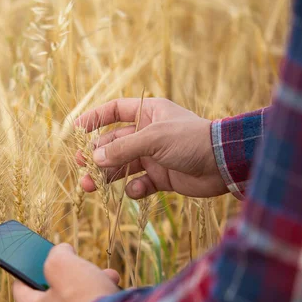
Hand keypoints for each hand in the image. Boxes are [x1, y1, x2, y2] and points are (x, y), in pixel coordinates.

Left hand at [12, 243, 119, 301]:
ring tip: (109, 279)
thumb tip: (62, 252)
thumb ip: (57, 254)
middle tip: (84, 267)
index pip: (21, 287)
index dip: (30, 269)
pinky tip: (118, 301)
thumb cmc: (85, 299)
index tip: (43, 259)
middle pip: (54, 298)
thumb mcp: (64, 264)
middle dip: (71, 279)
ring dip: (92, 293)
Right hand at [74, 98, 227, 198]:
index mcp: (148, 114)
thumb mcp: (153, 139)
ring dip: (106, 175)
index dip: (94, 118)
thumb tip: (95, 159)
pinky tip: (134, 190)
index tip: (76, 130)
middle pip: (113, 143)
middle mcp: (148, 134)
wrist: (225, 164)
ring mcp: (154, 156)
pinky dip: (134, 189)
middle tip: (81, 168)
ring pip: (122, 166)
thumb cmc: (190, 140)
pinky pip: (140, 183)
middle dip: (96, 156)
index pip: (114, 111)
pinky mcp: (162, 177)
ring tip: (90, 186)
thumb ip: (122, 149)